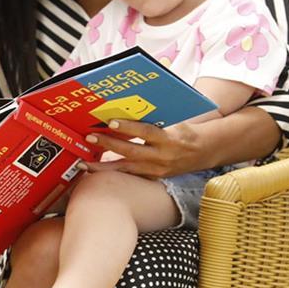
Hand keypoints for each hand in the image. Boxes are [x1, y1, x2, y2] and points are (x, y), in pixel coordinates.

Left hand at [80, 119, 207, 178]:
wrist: (204, 152)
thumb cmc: (184, 131)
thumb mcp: (173, 122)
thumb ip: (152, 120)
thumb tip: (126, 109)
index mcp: (168, 139)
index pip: (146, 132)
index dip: (129, 127)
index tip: (111, 122)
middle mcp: (162, 157)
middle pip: (131, 152)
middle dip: (109, 145)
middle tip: (90, 137)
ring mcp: (157, 170)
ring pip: (127, 169)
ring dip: (104, 167)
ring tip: (84, 163)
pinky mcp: (153, 178)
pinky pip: (130, 175)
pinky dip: (113, 173)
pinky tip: (96, 171)